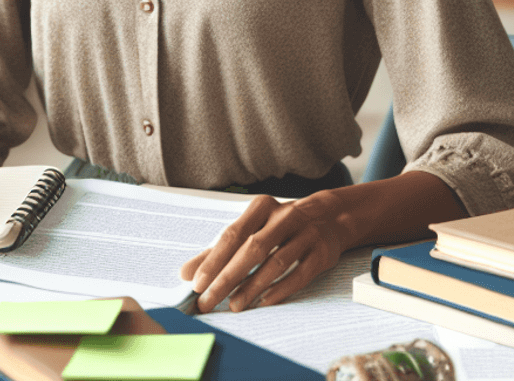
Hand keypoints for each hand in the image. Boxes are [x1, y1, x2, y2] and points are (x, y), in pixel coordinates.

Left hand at [180, 191, 345, 312]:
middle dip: (227, 278)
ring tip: (234, 306)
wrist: (328, 218)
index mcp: (261, 207)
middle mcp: (284, 216)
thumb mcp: (250, 230)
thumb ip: (218, 251)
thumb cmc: (279, 226)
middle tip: (208, 301)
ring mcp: (305, 233)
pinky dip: (281, 289)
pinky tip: (264, 302)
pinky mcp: (321, 251)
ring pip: (275, 262)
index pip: (232, 234)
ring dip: (253, 287)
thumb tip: (185, 274)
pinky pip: (300, 273)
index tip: (196, 283)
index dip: (213, 260)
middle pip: (252, 249)